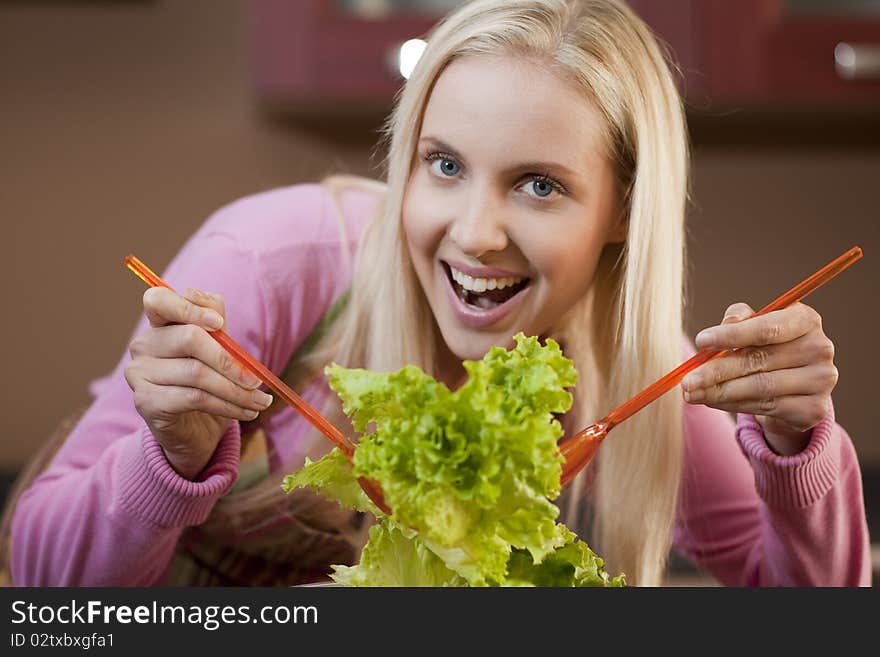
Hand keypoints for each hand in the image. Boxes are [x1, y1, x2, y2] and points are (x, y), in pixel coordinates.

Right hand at [124, 287, 272, 479]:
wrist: (194, 432)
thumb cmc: (209, 385)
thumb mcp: (218, 351)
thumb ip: (217, 327)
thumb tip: (215, 314)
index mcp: (160, 325)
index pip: (158, 300)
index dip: (189, 308)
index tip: (219, 324)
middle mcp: (143, 345)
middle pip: (189, 338)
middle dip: (230, 361)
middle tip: (257, 380)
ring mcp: (139, 373)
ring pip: (197, 373)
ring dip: (237, 391)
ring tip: (260, 401)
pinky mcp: (145, 402)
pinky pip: (195, 398)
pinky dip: (228, 406)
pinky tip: (246, 412)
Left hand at [682, 302, 837, 455]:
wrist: (793, 386)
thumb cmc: (766, 346)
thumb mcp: (752, 325)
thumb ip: (738, 318)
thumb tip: (726, 324)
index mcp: (806, 320)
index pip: (768, 328)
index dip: (732, 335)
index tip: (700, 341)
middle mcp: (820, 349)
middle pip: (758, 360)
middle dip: (716, 372)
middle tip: (687, 380)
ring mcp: (821, 381)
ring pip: (759, 388)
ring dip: (719, 392)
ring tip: (691, 393)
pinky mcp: (813, 410)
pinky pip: (765, 407)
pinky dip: (733, 405)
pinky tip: (712, 401)